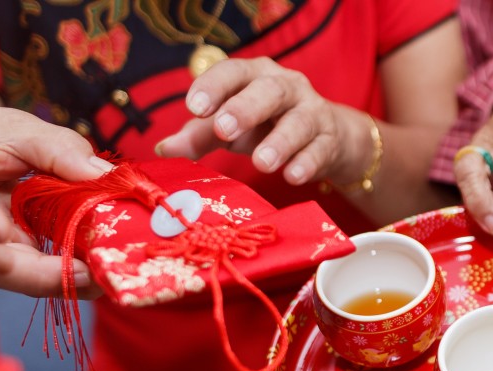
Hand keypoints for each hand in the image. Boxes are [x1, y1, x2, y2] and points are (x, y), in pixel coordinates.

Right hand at [0, 105, 113, 296]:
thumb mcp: (20, 130)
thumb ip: (59, 149)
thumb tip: (102, 176)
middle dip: (33, 271)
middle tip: (80, 273)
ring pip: (4, 274)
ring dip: (50, 282)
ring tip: (92, 279)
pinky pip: (24, 275)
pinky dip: (57, 279)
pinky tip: (89, 278)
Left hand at [155, 57, 370, 187]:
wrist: (327, 140)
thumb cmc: (268, 129)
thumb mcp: (233, 130)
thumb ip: (200, 136)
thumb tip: (163, 149)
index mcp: (255, 77)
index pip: (233, 72)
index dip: (214, 86)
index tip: (194, 106)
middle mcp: (286, 87)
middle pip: (268, 91)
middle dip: (246, 108)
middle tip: (224, 128)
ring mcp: (312, 113)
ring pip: (298, 122)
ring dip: (279, 142)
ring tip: (261, 163)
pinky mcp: (329, 141)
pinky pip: (319, 151)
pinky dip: (306, 164)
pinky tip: (292, 177)